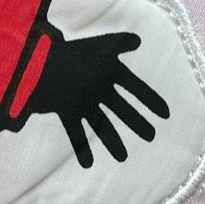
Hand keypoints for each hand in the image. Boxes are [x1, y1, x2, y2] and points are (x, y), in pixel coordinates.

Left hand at [25, 27, 168, 167]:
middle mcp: (97, 88)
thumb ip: (119, 43)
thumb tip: (138, 39)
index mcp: (107, 71)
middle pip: (121, 108)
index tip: (165, 114)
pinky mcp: (66, 111)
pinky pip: (76, 132)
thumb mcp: (99, 46)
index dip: (150, 100)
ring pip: (101, 124)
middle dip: (136, 122)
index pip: (134, 87)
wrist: (38, 62)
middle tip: (151, 136)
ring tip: (122, 157)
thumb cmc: (71, 54)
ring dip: (111, 140)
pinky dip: (81, 148)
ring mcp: (82, 101)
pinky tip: (88, 163)